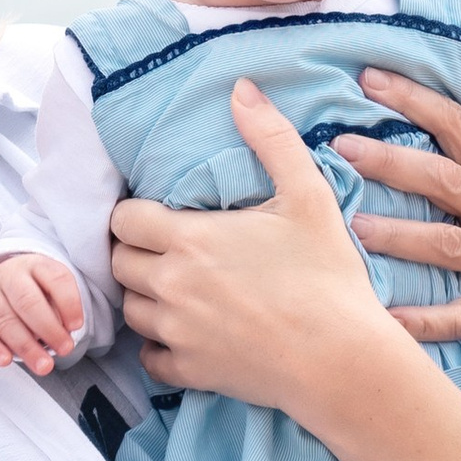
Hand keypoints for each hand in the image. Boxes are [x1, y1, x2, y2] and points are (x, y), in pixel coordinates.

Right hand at [0, 253, 87, 375]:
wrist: (2, 280)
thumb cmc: (36, 291)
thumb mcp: (53, 289)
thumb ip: (62, 307)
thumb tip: (64, 332)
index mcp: (36, 265)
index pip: (56, 279)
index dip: (69, 303)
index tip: (77, 326)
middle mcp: (9, 274)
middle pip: (27, 301)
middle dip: (49, 329)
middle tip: (65, 349)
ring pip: (4, 319)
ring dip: (25, 346)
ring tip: (43, 366)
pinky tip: (5, 360)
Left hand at [110, 80, 407, 418]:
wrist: (342, 359)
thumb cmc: (327, 276)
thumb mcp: (308, 195)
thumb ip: (271, 138)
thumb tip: (241, 89)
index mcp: (189, 238)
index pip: (124, 219)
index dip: (134, 213)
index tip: (157, 214)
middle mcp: (171, 285)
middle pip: (119, 263)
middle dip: (134, 251)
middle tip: (164, 248)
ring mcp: (176, 332)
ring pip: (130, 310)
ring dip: (144, 296)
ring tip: (173, 287)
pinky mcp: (189, 371)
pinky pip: (148, 358)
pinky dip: (157, 346)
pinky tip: (182, 333)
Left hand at [333, 69, 460, 374]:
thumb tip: (390, 127)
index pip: (458, 126)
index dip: (414, 100)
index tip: (368, 78)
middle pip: (444, 180)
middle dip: (392, 162)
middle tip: (341, 149)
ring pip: (447, 244)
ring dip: (398, 235)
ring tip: (353, 227)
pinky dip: (424, 320)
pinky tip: (386, 320)